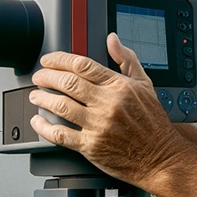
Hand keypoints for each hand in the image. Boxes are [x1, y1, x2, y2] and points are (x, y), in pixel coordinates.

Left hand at [28, 33, 186, 189]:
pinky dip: (44, 127)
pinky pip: (60, 135)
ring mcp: (98, 126)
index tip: (49, 60)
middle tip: (39, 77)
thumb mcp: (145, 84)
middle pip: (68, 83)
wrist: (160, 156)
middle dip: (46, 77)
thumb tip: (112, 40)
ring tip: (36, 95)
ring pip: (60, 106)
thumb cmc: (152, 122)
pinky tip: (39, 121)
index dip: (60, 59)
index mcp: (120, 86)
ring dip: (42, 98)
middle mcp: (108, 104)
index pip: (83, 65)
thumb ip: (127, 60)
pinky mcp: (91, 147)